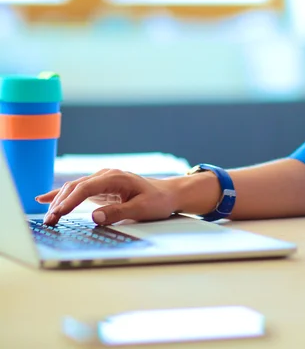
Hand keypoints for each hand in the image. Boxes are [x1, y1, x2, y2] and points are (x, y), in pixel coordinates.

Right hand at [35, 169, 177, 225]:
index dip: (70, 201)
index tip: (58, 214)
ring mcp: (102, 180)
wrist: (167, 194)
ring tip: (48, 219)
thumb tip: (94, 217)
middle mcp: (106, 175)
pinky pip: (77, 191)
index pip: (86, 188)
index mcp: (116, 178)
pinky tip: (44, 199)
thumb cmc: (157, 201)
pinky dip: (61, 196)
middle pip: (76, 187)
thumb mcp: (141, 209)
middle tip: (49, 222)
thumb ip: (118, 213)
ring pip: (74, 189)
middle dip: (60, 203)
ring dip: (59, 202)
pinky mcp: (100, 188)